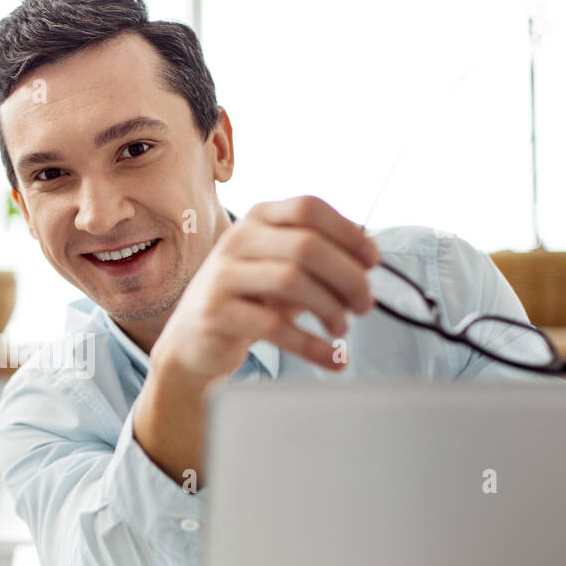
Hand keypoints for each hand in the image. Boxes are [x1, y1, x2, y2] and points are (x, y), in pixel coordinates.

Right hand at [152, 195, 378, 381]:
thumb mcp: (282, 270)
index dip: (348, 233)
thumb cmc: (248, 302)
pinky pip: (275, 326)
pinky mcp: (215, 312)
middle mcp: (237, 239)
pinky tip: (331, 357)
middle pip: (307, 246)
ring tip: (342, 328)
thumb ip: (318, 258)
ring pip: (292, 281)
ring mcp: (222, 274)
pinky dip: (312, 345)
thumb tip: (367, 256)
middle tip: (364, 305)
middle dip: (348, 277)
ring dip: (330, 308)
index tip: (372, 262)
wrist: (192, 341)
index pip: (310, 208)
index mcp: (258, 218)